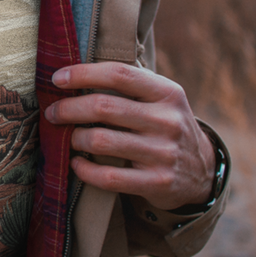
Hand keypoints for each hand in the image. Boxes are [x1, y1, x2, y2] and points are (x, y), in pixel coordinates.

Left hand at [45, 62, 215, 211]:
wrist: (202, 171)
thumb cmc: (165, 126)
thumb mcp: (161, 100)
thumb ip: (130, 86)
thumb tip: (73, 74)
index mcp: (167, 93)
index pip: (119, 74)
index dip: (83, 73)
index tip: (57, 78)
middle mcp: (167, 121)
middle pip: (104, 107)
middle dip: (68, 109)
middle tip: (52, 113)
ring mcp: (164, 153)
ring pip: (102, 141)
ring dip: (75, 139)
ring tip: (68, 138)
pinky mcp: (157, 183)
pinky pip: (109, 177)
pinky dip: (85, 170)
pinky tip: (77, 163)